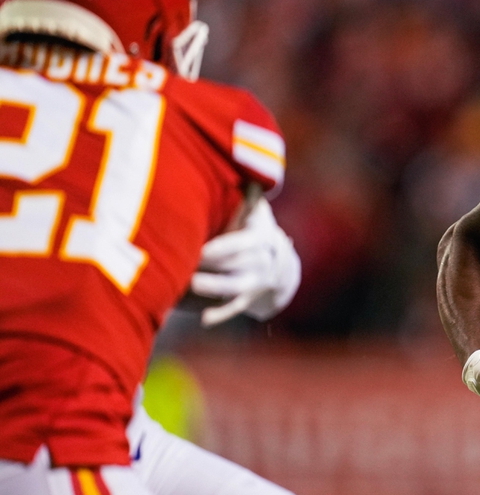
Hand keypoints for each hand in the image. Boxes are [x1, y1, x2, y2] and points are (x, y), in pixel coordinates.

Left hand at [190, 198, 300, 326]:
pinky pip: (234, 307)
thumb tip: (248, 175)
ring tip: (189, 284)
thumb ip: (250, 196)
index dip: (219, 247)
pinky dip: (220, 314)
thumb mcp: (258, 214)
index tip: (198, 247)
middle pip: (233, 264)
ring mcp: (254, 282)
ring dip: (212, 286)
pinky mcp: (247, 299)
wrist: (281, 267)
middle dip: (208, 265)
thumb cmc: (257, 233)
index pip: (239, 244)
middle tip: (182, 263)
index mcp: (259, 239)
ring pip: (233, 286)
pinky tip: (204, 319)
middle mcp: (259, 262)